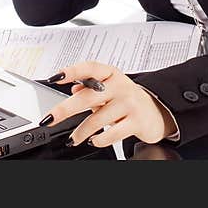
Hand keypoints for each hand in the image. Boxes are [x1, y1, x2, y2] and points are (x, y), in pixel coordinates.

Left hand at [41, 61, 177, 147]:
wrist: (157, 110)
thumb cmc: (127, 98)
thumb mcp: (109, 87)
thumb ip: (90, 87)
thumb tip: (73, 88)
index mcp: (111, 74)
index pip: (89, 68)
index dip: (71, 71)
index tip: (54, 78)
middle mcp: (120, 86)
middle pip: (88, 97)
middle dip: (64, 110)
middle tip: (49, 119)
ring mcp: (129, 103)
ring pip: (97, 119)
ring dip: (81, 132)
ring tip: (73, 139)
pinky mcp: (136, 121)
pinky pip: (112, 133)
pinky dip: (99, 139)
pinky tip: (94, 140)